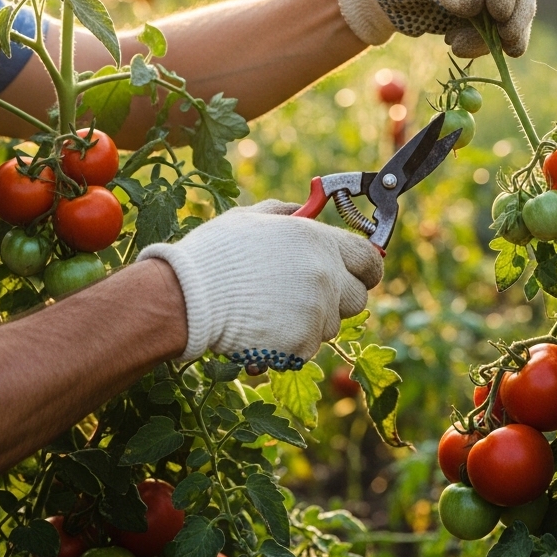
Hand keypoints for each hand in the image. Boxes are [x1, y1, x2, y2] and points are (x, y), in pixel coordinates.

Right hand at [137, 200, 382, 372]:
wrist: (186, 299)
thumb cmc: (214, 254)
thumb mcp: (251, 218)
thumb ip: (286, 212)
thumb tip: (306, 208)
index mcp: (319, 242)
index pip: (369, 260)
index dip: (366, 269)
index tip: (357, 274)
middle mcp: (326, 276)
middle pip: (357, 298)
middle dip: (338, 299)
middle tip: (306, 296)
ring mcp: (317, 313)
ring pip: (332, 325)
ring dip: (312, 322)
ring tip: (273, 311)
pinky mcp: (302, 345)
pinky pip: (308, 348)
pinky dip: (291, 344)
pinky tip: (263, 331)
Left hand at [335, 0, 536, 57]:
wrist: (381, 0)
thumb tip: (478, 3)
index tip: (497, 14)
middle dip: (516, 20)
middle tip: (507, 45)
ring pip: (513, 17)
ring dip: (496, 39)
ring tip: (457, 48)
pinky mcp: (482, 19)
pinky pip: (496, 35)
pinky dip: (483, 46)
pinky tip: (455, 46)